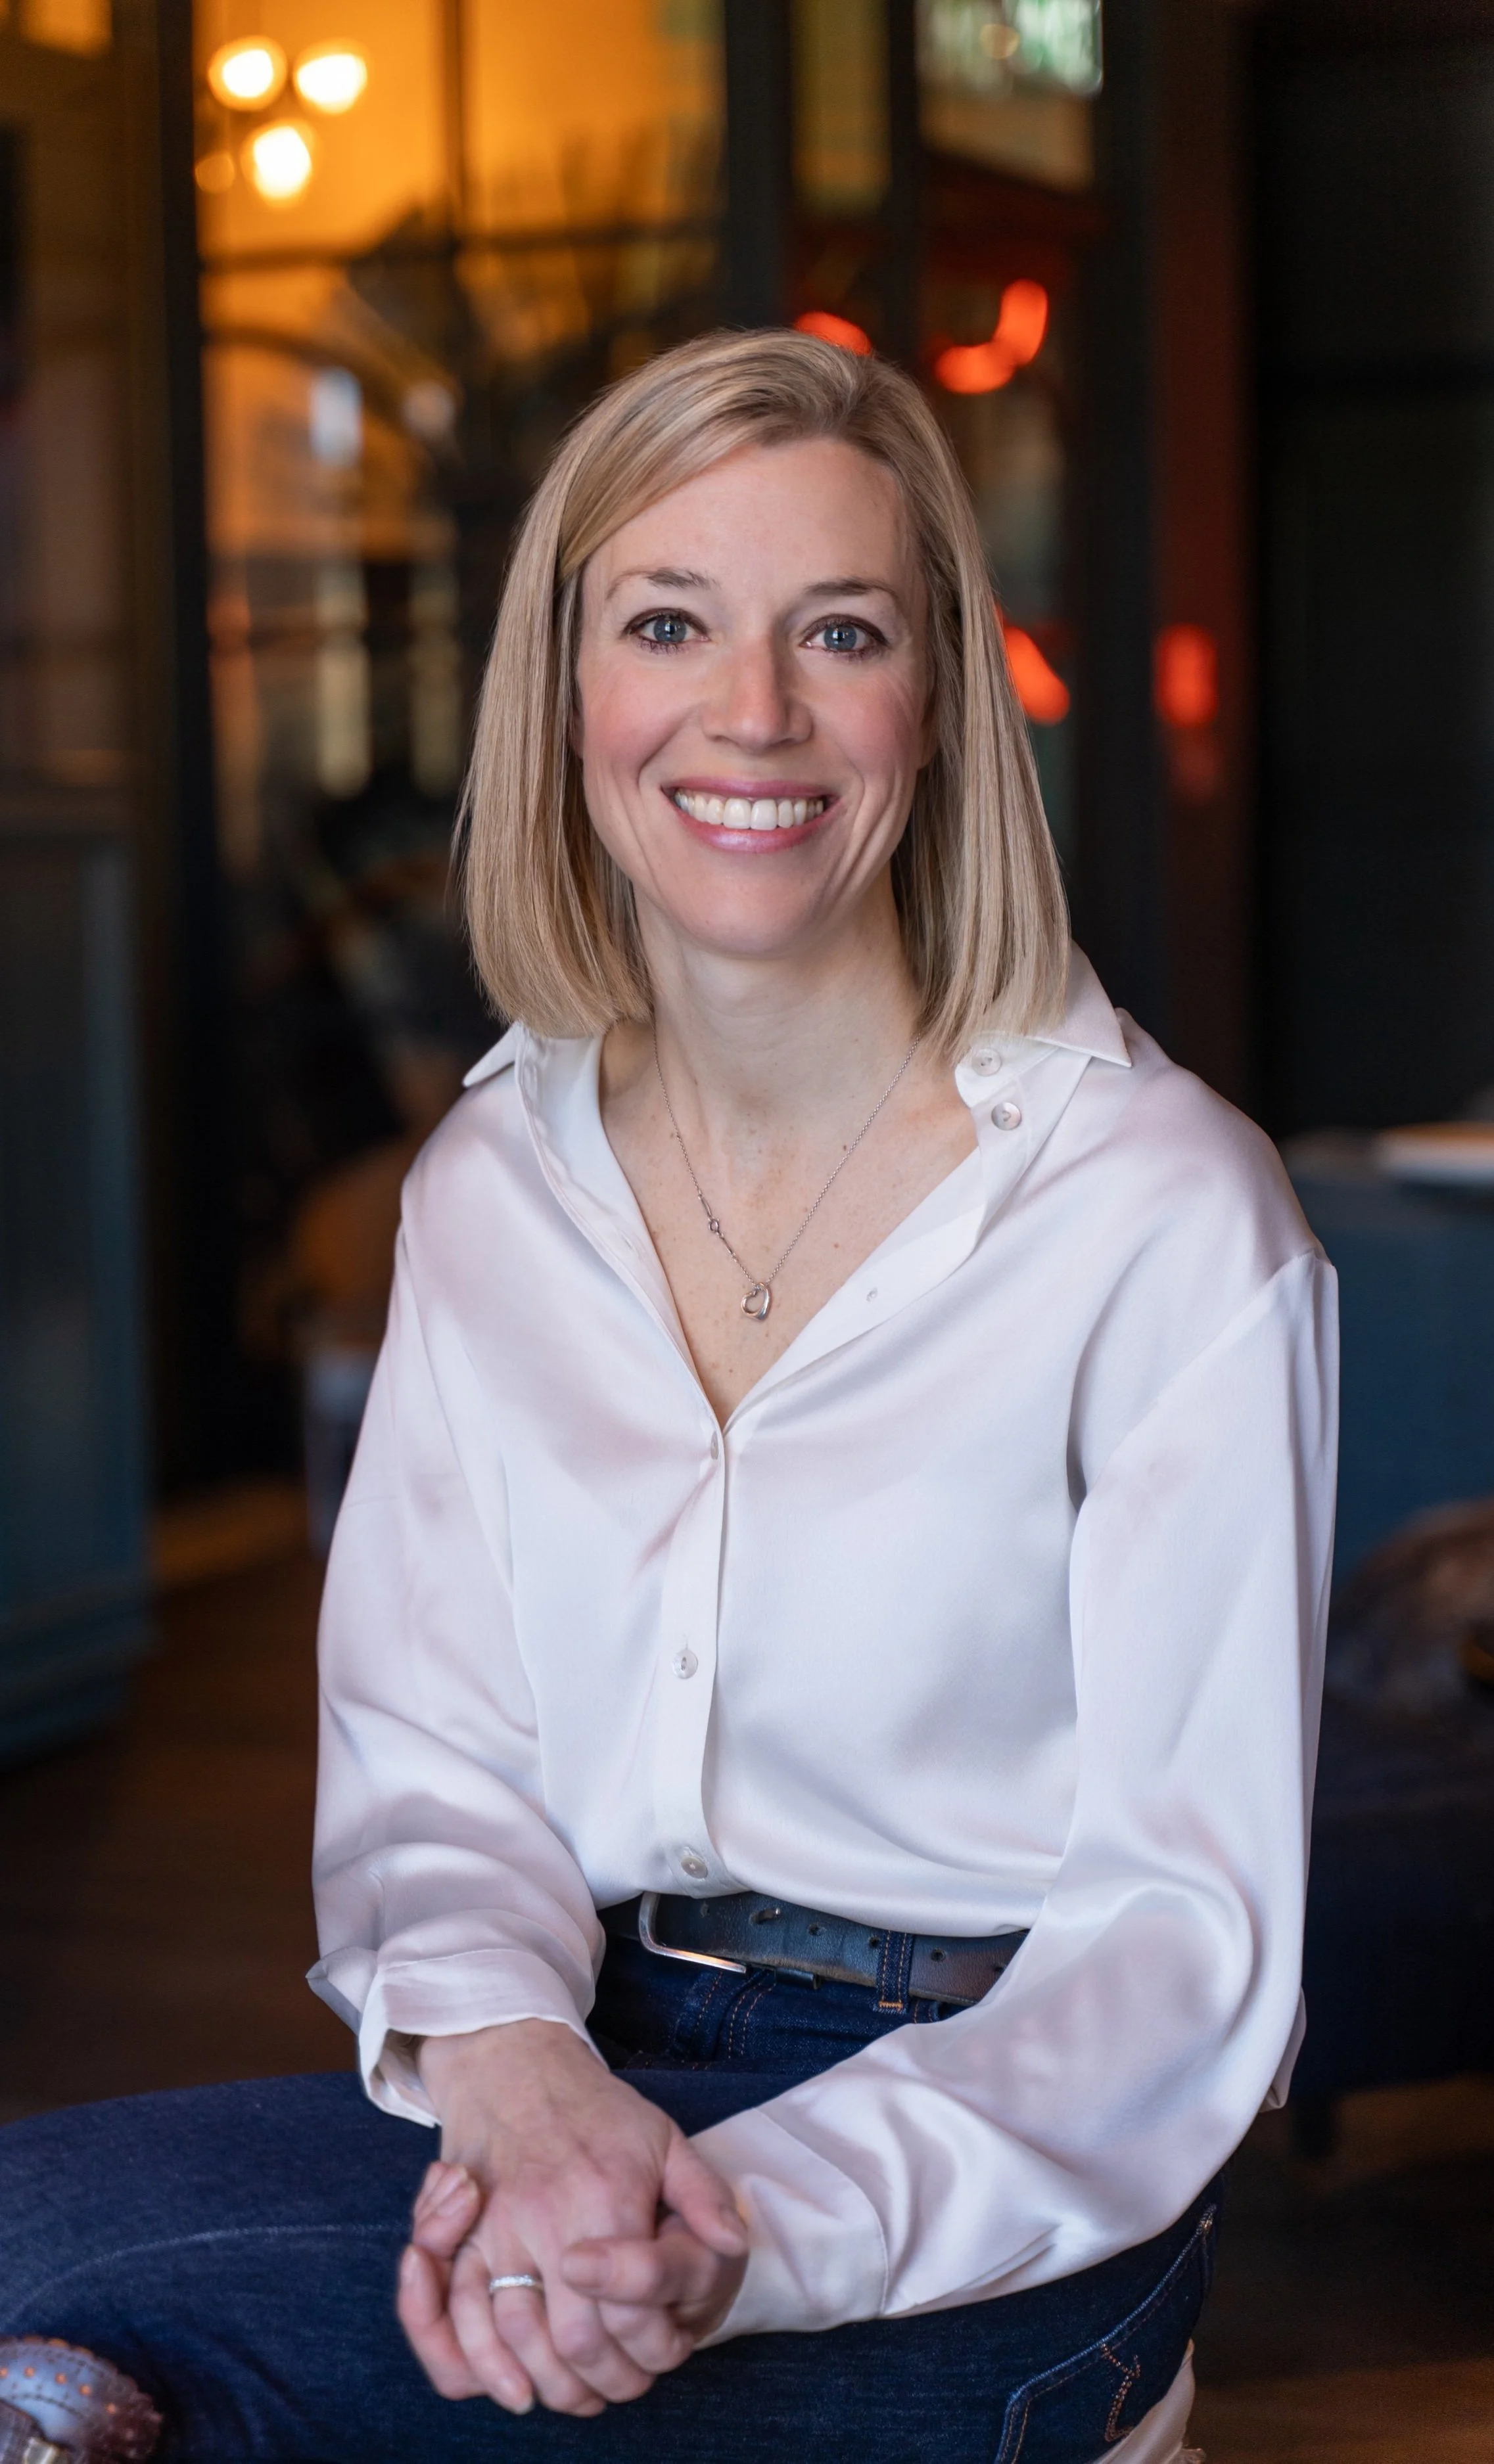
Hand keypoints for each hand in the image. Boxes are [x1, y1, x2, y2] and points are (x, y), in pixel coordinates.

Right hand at [396, 2020, 747, 2415]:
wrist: (513, 2065)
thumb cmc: (595, 2110)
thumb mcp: (664, 2138)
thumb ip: (702, 2194)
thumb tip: (733, 2242)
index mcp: (604, 2197)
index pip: (631, 2311)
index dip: (655, 2349)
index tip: (669, 2352)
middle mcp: (546, 2219)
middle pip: (577, 2340)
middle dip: (609, 2379)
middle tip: (631, 2384)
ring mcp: (496, 2231)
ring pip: (519, 2341)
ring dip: (555, 2384)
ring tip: (585, 2392)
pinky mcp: (460, 2239)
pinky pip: (461, 2321)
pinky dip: (487, 2367)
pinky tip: (519, 2388)